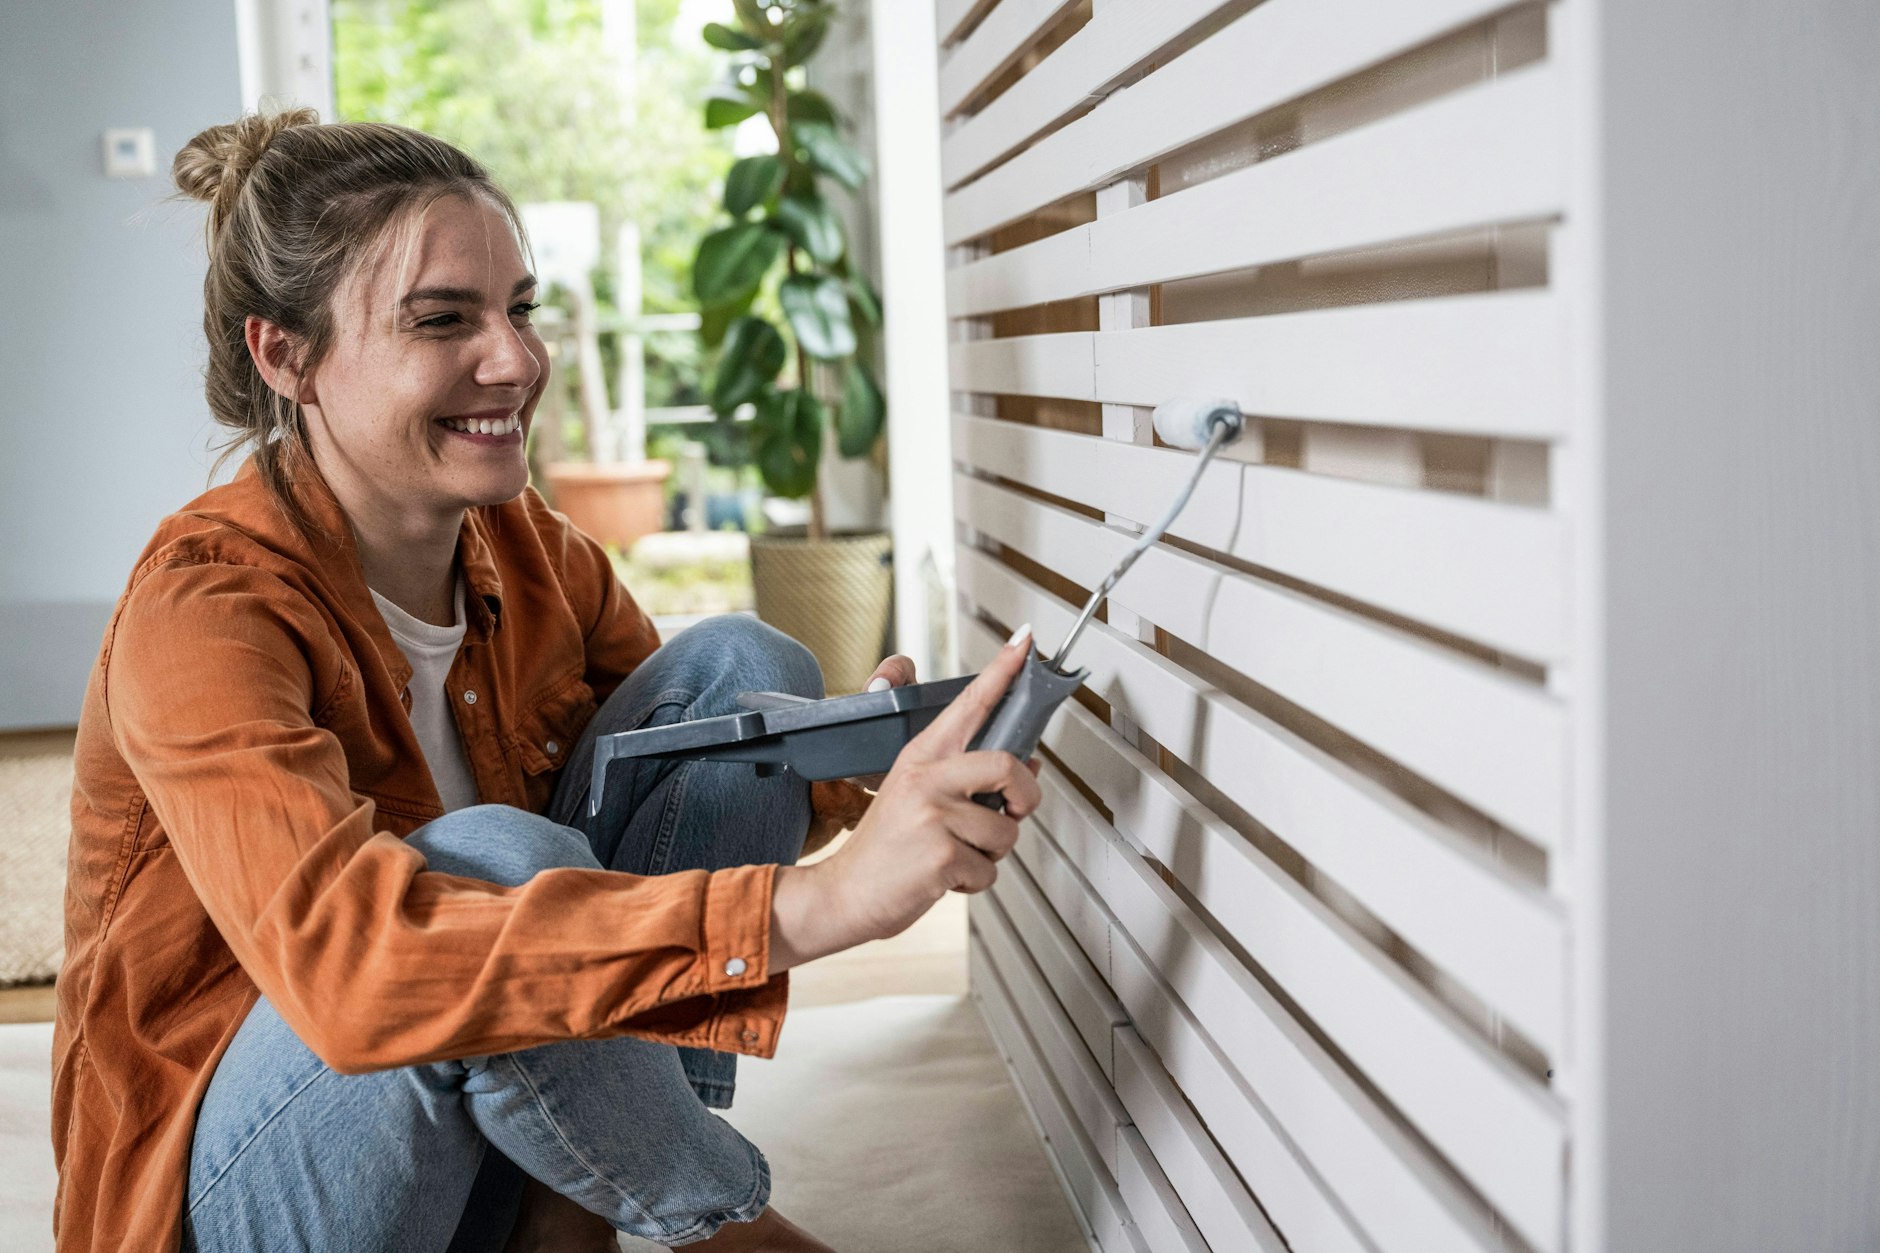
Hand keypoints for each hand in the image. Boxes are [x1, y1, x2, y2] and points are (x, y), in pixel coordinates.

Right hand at [769, 625, 1041, 970]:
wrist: (844, 895)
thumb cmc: (887, 850)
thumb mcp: (918, 798)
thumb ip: (969, 780)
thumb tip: (1030, 766)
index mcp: (921, 756)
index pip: (970, 704)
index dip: (1002, 671)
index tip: (1025, 641)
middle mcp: (927, 777)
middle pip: (1007, 764)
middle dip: (1025, 795)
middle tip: (1013, 810)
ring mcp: (933, 814)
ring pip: (1006, 830)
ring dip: (991, 854)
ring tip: (955, 855)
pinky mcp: (941, 853)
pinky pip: (990, 869)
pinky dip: (975, 882)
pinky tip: (944, 878)